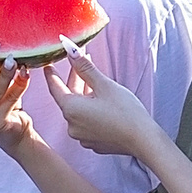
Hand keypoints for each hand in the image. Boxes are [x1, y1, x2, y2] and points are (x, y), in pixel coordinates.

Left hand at [46, 46, 165, 159]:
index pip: (55, 87)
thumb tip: (69, 50)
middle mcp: (72, 125)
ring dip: (85, 96)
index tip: (48, 65)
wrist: (143, 140)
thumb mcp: (105, 85)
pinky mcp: (93, 142)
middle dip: (76, 80)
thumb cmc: (125, 112)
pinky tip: (103, 104)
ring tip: (96, 83)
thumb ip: (85, 68)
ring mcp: (82, 136)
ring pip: (78, 110)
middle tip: (82, 63)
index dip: (52, 75)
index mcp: (71, 109)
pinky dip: (91, 111)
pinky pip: (86, 122)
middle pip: (69, 98)